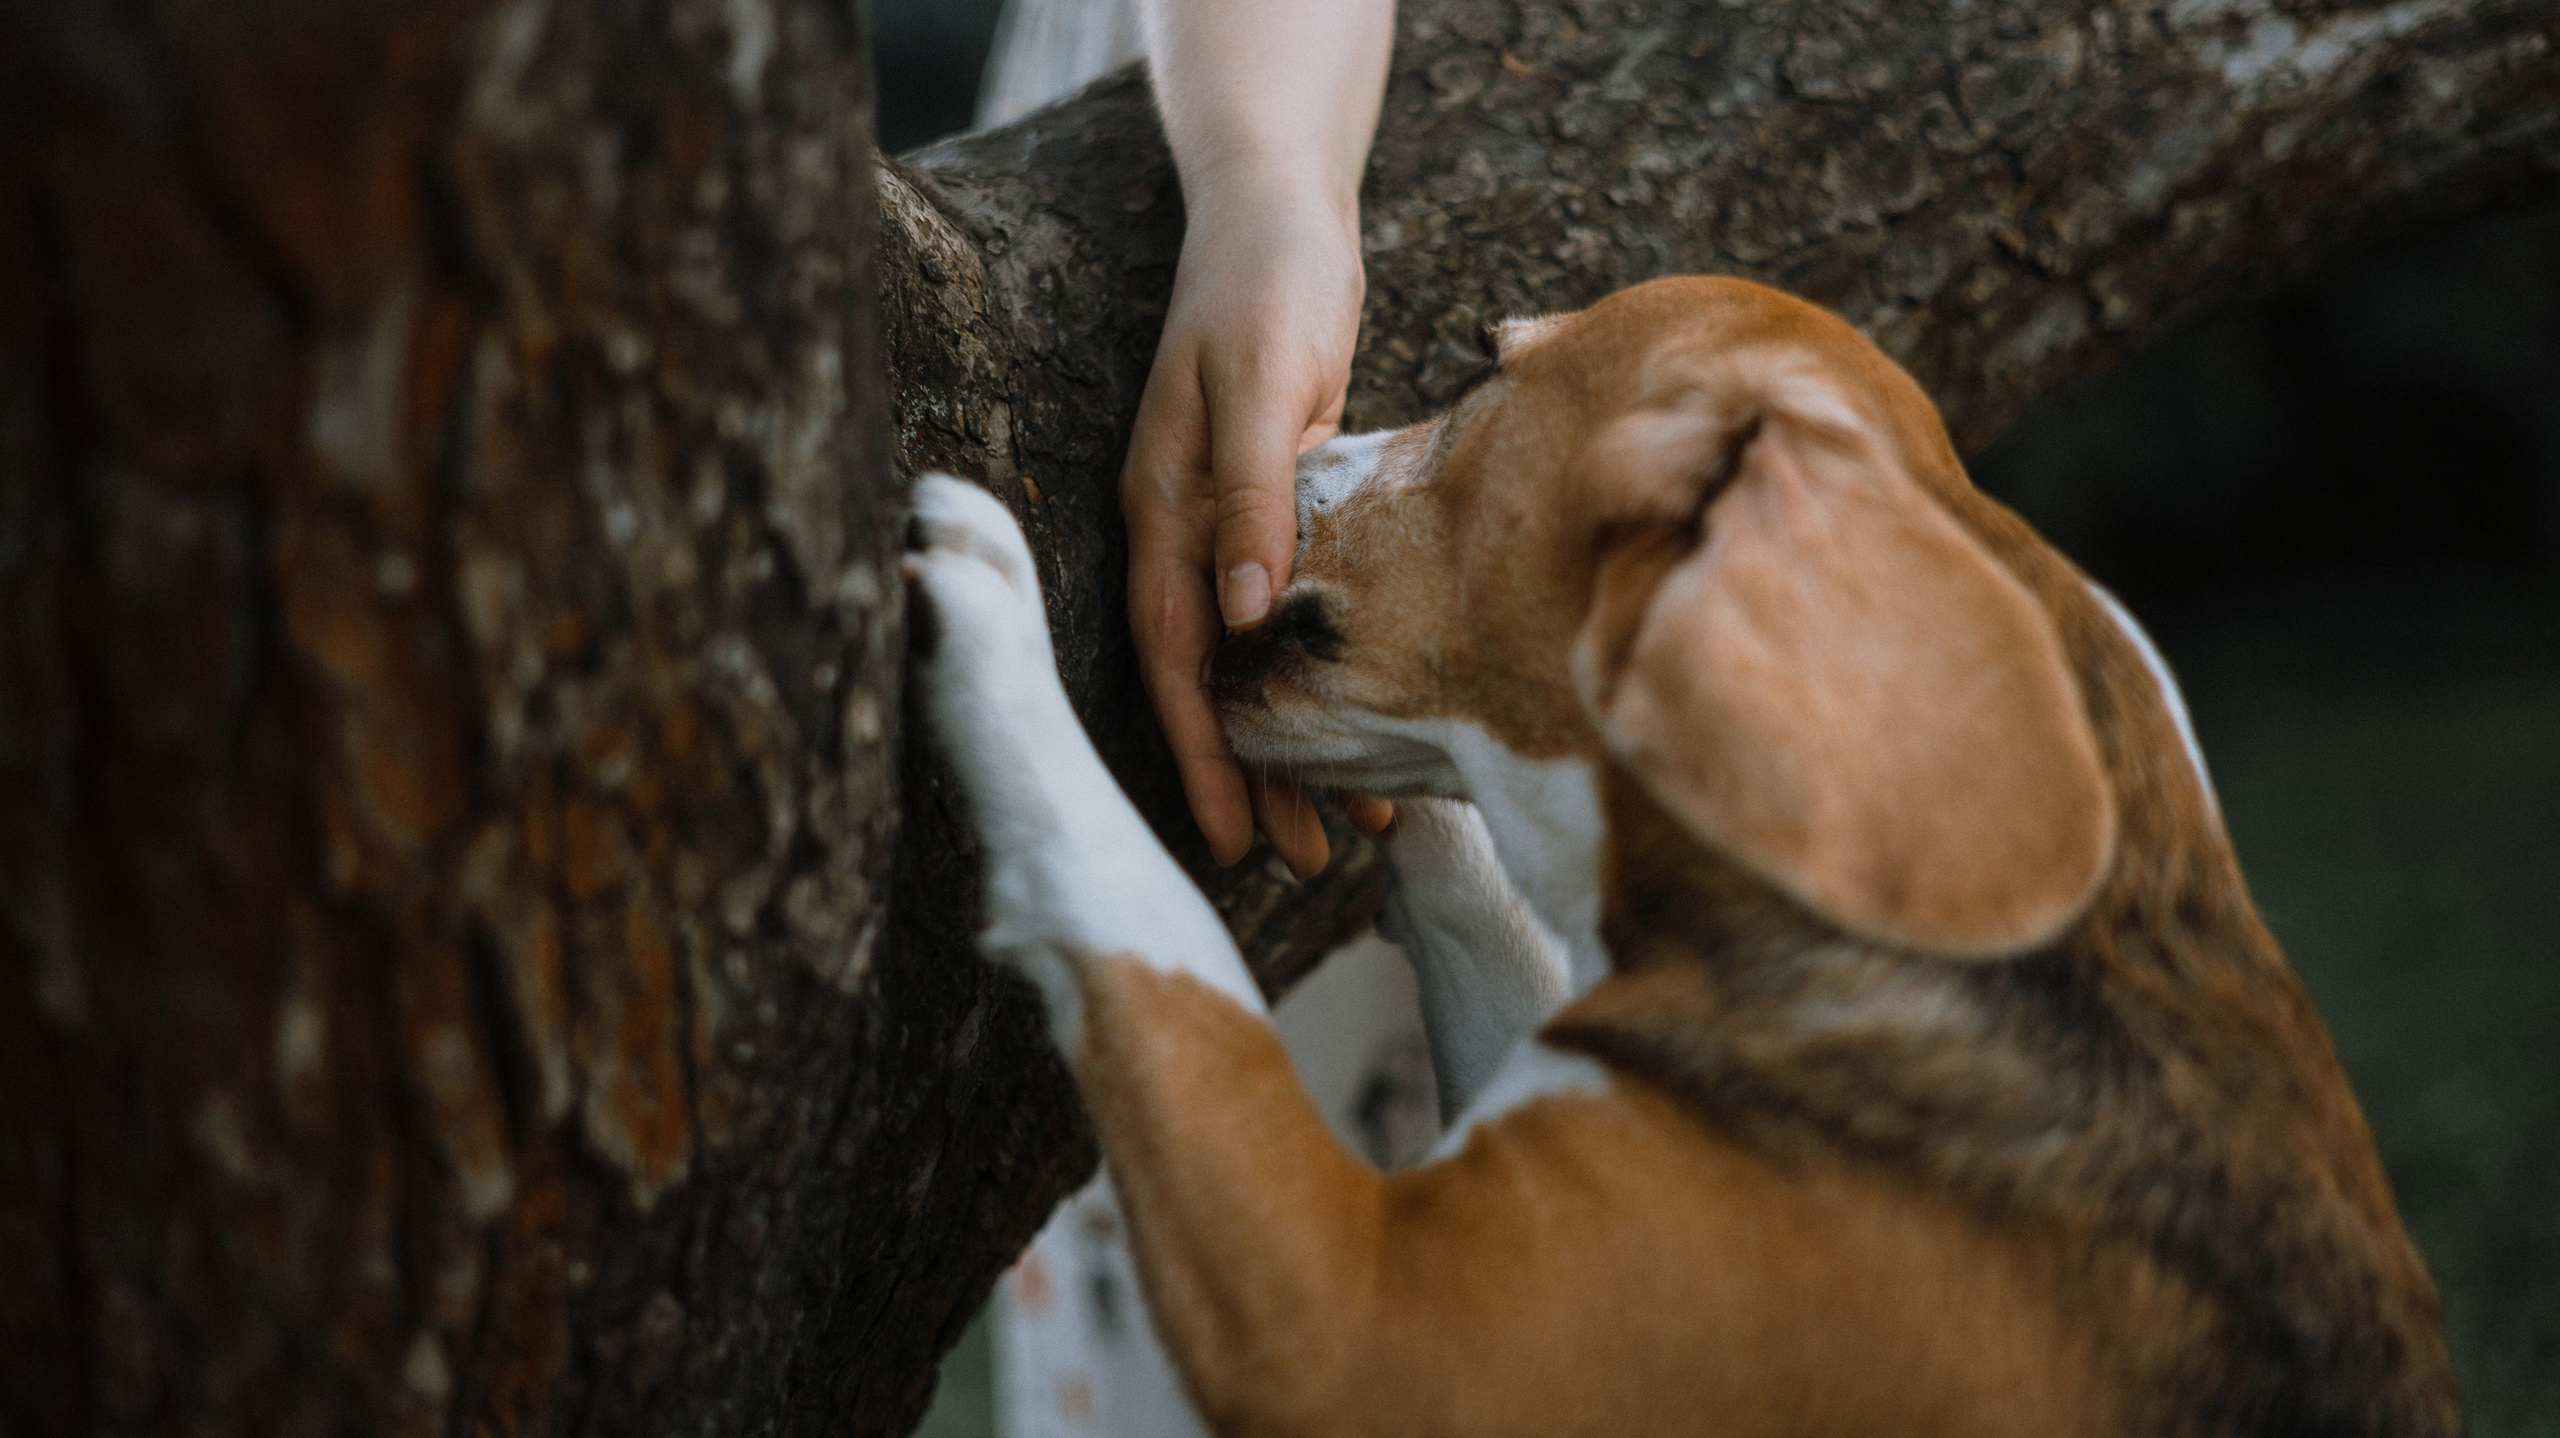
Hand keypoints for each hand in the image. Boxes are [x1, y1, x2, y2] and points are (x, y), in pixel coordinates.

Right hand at [1122, 166, 1388, 877]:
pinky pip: (1290, 616)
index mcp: (1164, 512)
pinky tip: (1367, 715)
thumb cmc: (1267, 287)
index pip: (1178, 661)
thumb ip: (1248, 494)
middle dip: (1248, 776)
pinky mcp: (1277, 509)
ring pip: (1251, 661)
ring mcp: (1229, 525)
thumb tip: (1242, 615)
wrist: (1280, 215)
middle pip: (1211, 682)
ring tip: (1342, 828)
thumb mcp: (1259, 384)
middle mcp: (1187, 532)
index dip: (1204, 754)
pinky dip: (1319, 672)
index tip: (1233, 837)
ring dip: (1289, 740)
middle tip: (1294, 865)